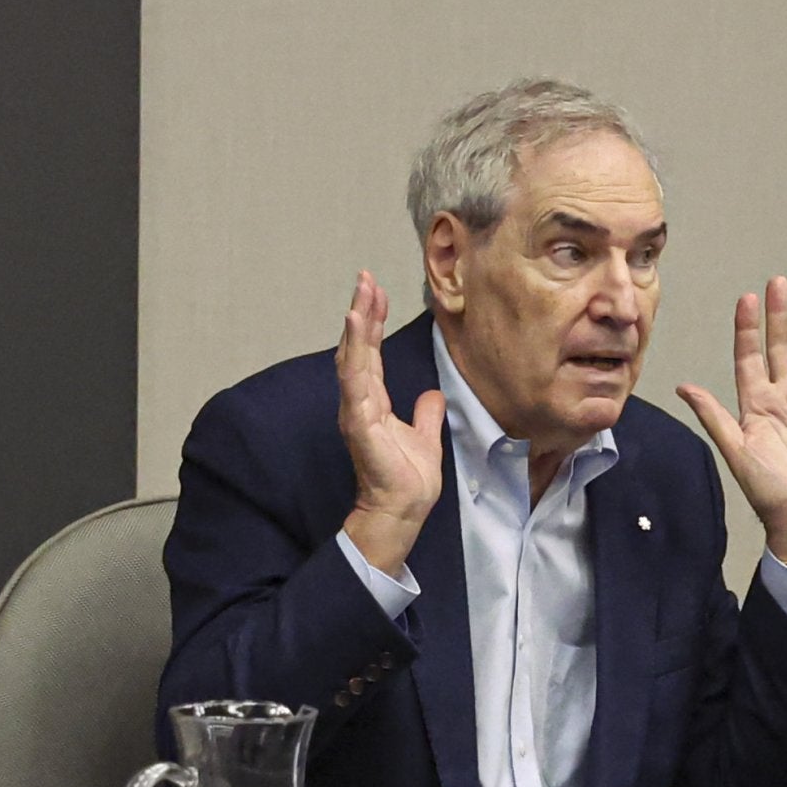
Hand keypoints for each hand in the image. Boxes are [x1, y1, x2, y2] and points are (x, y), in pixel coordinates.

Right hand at [337, 271, 445, 574]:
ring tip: (361, 292)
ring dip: (358, 323)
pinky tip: (358, 324)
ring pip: (354, 356)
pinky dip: (356, 350)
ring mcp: (357, 409)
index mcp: (372, 402)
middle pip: (358, 347)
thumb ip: (425, 414)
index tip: (376, 292)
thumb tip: (432, 395)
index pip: (371, 354)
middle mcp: (360, 401)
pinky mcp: (359, 420)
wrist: (404, 508)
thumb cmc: (408, 478)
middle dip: (363, 312)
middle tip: (366, 278)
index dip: (373, 323)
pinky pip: (356, 379)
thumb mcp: (424, 436)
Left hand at [677, 276, 786, 567]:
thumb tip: (684, 387)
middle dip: (778, 316)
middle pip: (780, 347)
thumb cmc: (766, 489)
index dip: (748, 328)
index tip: (747, 300)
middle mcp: (783, 397)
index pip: (750, 357)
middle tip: (777, 284)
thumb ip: (713, 415)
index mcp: (756, 404)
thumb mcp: (734, 449)